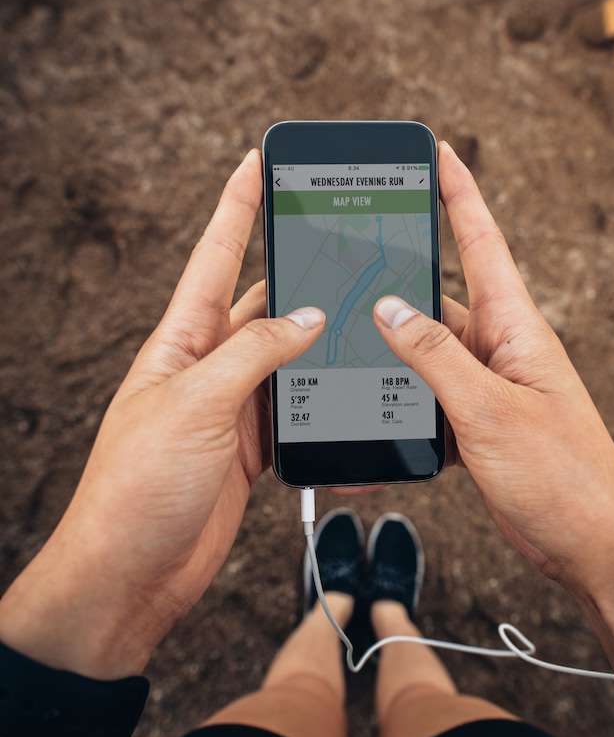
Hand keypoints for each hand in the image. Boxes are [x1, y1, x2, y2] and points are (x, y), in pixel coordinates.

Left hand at [0, 149, 324, 676]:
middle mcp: (206, 368)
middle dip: (297, 274)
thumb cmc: (135, 488)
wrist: (131, 572)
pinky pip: (295, 408)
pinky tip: (345, 389)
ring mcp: (230, 408)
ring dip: (318, 342)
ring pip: (287, 357)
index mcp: (179, 343)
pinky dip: (321, 398)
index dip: (236, 208)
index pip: (214, 258)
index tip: (257, 164)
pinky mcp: (251, 448)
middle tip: (339, 242)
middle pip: (260, 305)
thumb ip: (255, 355)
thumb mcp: (196, 405)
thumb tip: (308, 319)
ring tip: (359, 317)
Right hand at [373, 141, 613, 582]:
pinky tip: (373, 438)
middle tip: (347, 270)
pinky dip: (401, 417)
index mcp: (516, 328)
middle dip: (394, 290)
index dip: (458, 194)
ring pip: (424, 358)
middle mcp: (501, 350)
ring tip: (347, 367)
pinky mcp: (478, 426)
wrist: (590, 544)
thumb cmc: (564, 476)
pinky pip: (429, 407)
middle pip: (437, 302)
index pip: (481, 243)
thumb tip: (389, 309)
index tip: (437, 152)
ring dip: (390, 365)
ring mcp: (488, 388)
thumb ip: (436, 357)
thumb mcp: (490, 411)